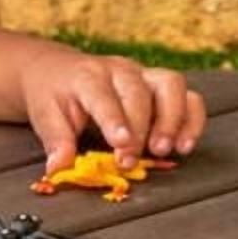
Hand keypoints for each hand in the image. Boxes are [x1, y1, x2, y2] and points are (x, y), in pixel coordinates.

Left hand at [20, 45, 205, 174]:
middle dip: (139, 129)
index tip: (121, 143)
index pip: (103, 95)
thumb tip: (58, 168)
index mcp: (87, 76)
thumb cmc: (52, 94)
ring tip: (165, 150)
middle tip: (130, 161)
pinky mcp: (160, 85)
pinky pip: (188, 96)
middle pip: (139, 92)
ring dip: (173, 120)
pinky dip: (192, 120)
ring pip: (171, 85)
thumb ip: (55, 140)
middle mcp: (119, 70)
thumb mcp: (45, 114)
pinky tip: (185, 146)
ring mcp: (143, 75)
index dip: (114, 119)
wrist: (56, 69)